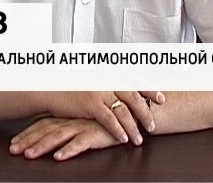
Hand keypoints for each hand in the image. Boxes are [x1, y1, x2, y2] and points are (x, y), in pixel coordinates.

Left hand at [9, 117, 124, 160]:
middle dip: (27, 141)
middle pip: (45, 131)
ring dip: (42, 146)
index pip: (41, 125)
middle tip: (14, 150)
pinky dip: (69, 149)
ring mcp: (82, 126)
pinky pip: (80, 143)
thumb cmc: (103, 118)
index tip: (13, 143)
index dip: (26, 134)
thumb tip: (48, 131)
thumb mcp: (81, 120)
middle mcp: (71, 121)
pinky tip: (59, 156)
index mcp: (66, 117)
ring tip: (30, 155)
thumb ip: (66, 124)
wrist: (127, 114)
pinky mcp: (95, 133)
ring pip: (58, 136)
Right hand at [43, 91, 163, 145]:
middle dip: (146, 111)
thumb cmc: (70, 87)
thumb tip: (124, 92)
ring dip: (134, 126)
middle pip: (133, 96)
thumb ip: (108, 85)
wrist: (51, 89)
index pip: (134, 79)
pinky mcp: (91, 104)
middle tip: (153, 124)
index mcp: (108, 73)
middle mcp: (106, 80)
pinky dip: (119, 130)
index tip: (161, 97)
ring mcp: (99, 91)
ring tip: (140, 138)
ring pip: (124, 110)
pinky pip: (110, 119)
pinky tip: (124, 139)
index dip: (150, 89)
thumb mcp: (92, 80)